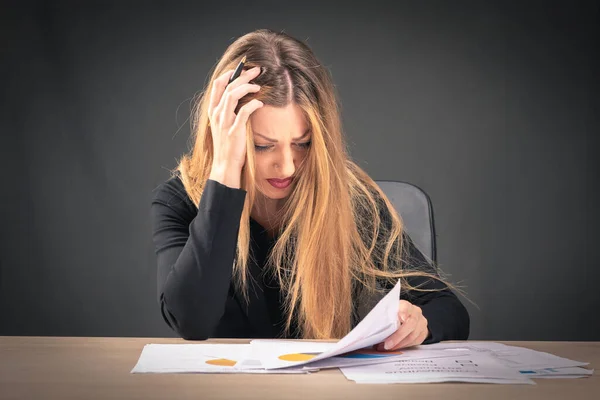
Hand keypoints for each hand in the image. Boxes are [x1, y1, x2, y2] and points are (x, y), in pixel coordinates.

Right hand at [208, 66, 262, 186]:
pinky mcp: (235, 130)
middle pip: (228, 86)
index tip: (241, 68)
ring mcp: (225, 122)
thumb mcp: (223, 125)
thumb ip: (228, 111)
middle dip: (243, 75)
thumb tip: (241, 96)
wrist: (225, 165)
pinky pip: (244, 111)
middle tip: (257, 71)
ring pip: (233, 94)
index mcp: (213, 111)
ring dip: (248, 87)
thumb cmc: (227, 145)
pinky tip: (260, 103)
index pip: (217, 84)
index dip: (229, 73)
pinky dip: (253, 104)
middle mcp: (217, 114)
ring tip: (258, 86)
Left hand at [375, 300, 428, 350]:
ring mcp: (421, 323)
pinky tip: (396, 347)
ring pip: (413, 336)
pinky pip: (415, 342)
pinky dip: (404, 346)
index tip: (401, 317)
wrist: (409, 317)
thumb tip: (373, 330)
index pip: (405, 307)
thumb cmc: (395, 315)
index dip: (403, 312)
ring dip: (399, 344)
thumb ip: (385, 317)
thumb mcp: (389, 312)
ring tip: (388, 348)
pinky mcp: (423, 333)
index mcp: (406, 305)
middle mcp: (416, 313)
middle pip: (410, 324)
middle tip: (387, 345)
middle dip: (398, 336)